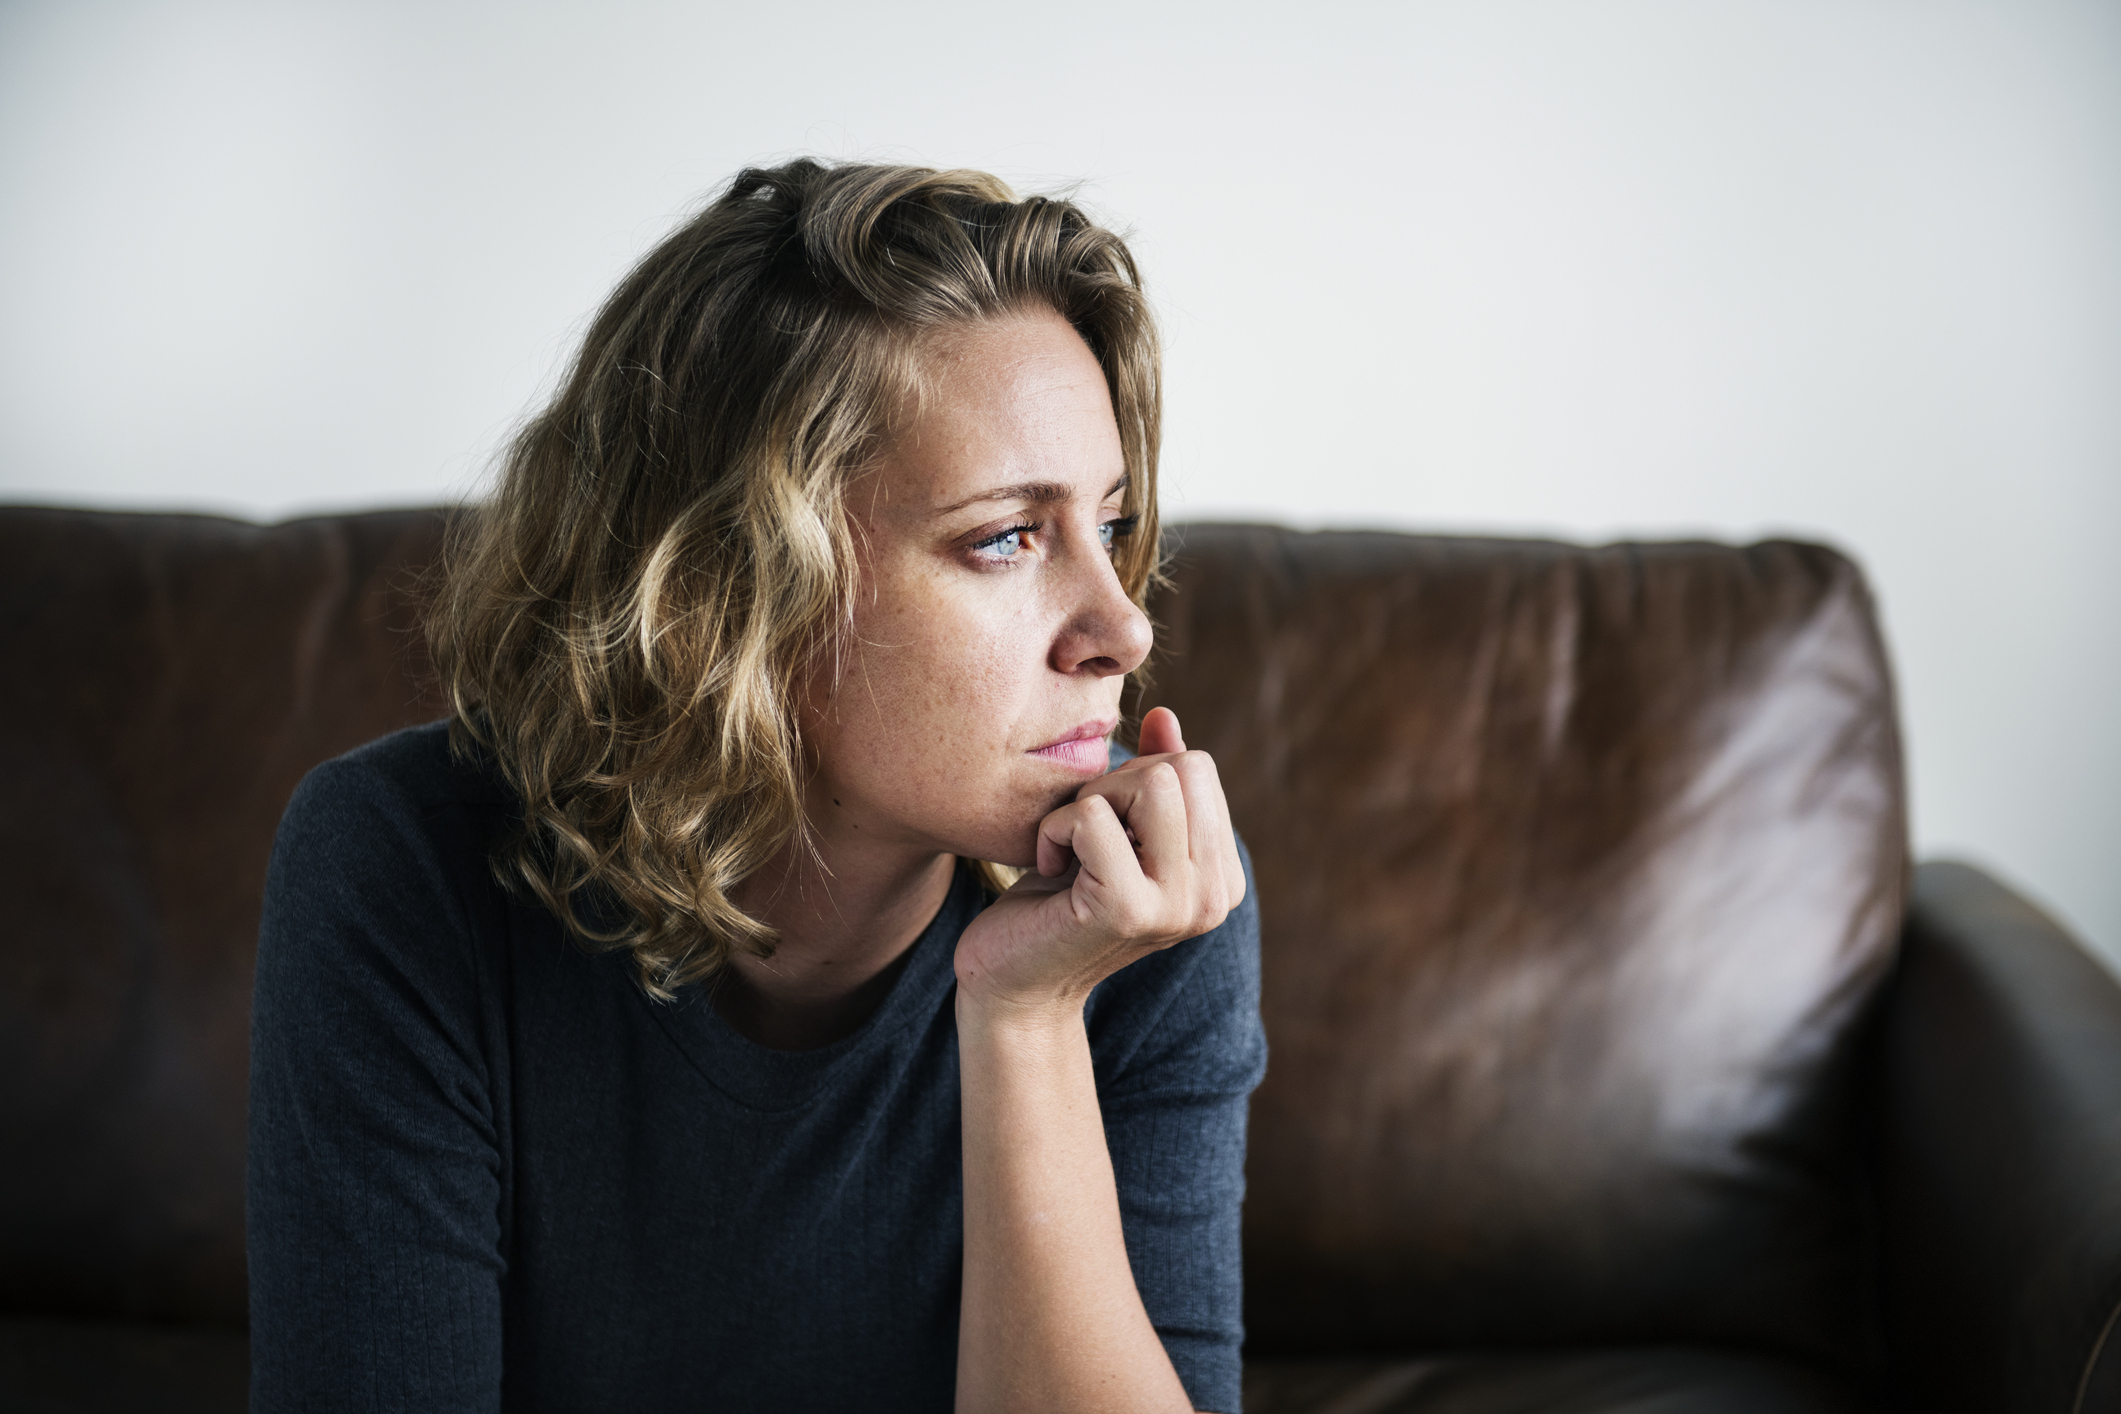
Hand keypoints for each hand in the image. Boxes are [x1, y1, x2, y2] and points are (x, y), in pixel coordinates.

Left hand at [954, 707, 1245, 1015]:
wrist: (1014, 983)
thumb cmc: (1058, 900)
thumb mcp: (1113, 830)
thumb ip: (1151, 777)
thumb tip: (1164, 717)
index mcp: (1222, 877)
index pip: (1198, 767)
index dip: (1136, 779)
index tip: (1106, 831)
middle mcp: (1214, 897)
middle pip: (1182, 768)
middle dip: (1116, 783)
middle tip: (1083, 837)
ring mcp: (1177, 906)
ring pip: (1151, 783)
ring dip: (1090, 802)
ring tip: (1072, 849)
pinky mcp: (1128, 910)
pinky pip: (1093, 816)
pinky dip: (1055, 829)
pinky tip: (1050, 869)